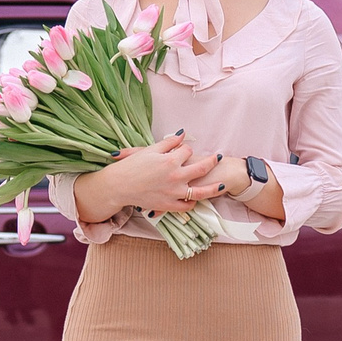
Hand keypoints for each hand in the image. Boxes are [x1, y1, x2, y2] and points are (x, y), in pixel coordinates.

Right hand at [80, 132, 224, 220]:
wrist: (118, 186)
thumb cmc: (131, 166)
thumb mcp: (149, 150)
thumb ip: (168, 143)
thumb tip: (182, 135)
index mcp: (170, 161)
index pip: (187, 150)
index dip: (186, 148)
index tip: (184, 148)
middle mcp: (175, 177)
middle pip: (201, 168)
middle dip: (211, 161)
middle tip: (218, 158)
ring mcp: (174, 192)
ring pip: (201, 192)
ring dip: (214, 188)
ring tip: (223, 185)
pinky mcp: (168, 205)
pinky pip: (186, 206)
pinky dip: (193, 203)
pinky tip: (197, 199)